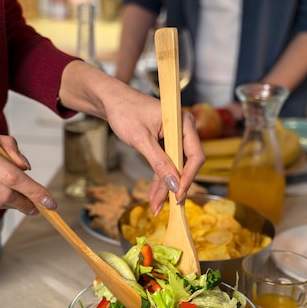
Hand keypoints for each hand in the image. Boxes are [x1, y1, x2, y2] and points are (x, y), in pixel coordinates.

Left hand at [106, 93, 204, 213]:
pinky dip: (159, 180)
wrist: (112, 101)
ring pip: (175, 168)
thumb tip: (174, 185)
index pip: (195, 155)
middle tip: (167, 206)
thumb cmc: (125, 112)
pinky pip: (166, 165)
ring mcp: (175, 138)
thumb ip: (158, 162)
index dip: (188, 177)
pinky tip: (154, 196)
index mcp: (183, 122)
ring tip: (156, 206)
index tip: (178, 194)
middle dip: (175, 186)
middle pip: (186, 164)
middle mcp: (183, 130)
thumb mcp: (141, 139)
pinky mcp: (166, 144)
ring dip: (166, 187)